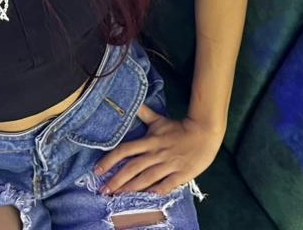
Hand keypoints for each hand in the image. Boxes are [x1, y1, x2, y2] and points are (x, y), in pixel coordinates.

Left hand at [92, 103, 221, 196]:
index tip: (97, 170)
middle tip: (103, 191)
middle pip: (132, 167)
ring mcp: (168, 164)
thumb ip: (143, 113)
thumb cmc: (179, 128)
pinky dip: (156, 191)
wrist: (205, 133)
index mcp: (149, 141)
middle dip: (116, 180)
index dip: (110, 159)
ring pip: (146, 178)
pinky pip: (166, 184)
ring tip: (117, 197)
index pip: (125, 150)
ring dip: (131, 188)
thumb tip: (129, 103)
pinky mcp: (180, 174)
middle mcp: (156, 154)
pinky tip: (146, 198)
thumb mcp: (159, 120)